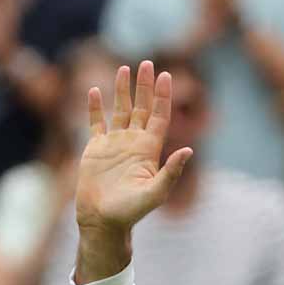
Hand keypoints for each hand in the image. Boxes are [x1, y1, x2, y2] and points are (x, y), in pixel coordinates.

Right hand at [75, 61, 192, 237]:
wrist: (103, 221)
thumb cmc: (131, 211)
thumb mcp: (156, 193)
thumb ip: (171, 171)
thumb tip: (189, 150)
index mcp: (149, 149)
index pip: (159, 116)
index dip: (163, 96)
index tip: (165, 75)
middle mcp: (133, 142)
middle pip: (141, 107)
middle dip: (145, 86)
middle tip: (147, 63)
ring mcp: (114, 144)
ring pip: (119, 110)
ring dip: (122, 90)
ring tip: (125, 68)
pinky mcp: (95, 149)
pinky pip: (96, 123)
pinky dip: (95, 107)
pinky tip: (94, 91)